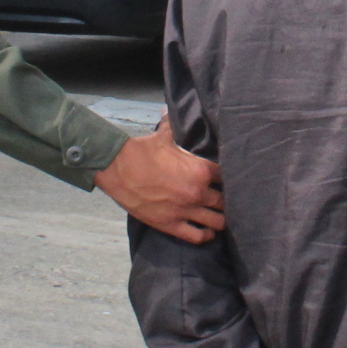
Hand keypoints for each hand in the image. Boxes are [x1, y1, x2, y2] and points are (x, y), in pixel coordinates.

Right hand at [96, 120, 224, 241]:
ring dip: (220, 220)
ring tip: (218, 217)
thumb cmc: (142, 151)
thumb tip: (168, 110)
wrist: (118, 169)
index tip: (226, 181)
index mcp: (201, 170)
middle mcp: (198, 192)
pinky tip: (207, 232)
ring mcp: (186, 210)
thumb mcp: (163, 136)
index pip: (227, 177)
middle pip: (226, 202)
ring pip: (218, 222)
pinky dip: (205, 235)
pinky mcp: (172, 225)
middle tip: (224, 201)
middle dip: (227, 201)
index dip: (228, 179)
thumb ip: (172, 125)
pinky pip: (198, 237)